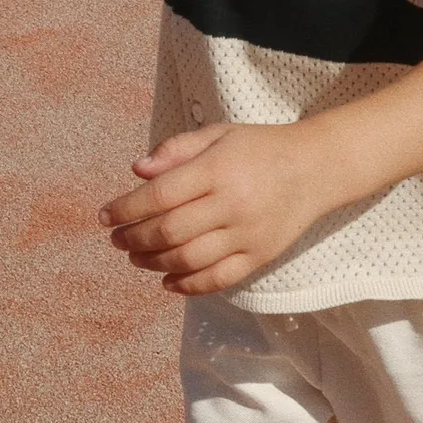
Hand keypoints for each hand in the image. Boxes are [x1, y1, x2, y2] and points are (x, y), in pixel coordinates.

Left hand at [99, 122, 325, 294]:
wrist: (316, 169)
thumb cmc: (259, 148)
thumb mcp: (218, 135)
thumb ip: (176, 150)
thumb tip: (136, 170)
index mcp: (218, 169)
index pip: (160, 195)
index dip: (126, 208)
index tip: (105, 216)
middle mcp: (231, 204)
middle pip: (169, 231)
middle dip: (134, 238)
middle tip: (117, 239)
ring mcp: (247, 235)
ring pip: (188, 259)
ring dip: (153, 263)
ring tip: (136, 258)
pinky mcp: (259, 257)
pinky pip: (217, 280)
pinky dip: (187, 286)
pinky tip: (166, 282)